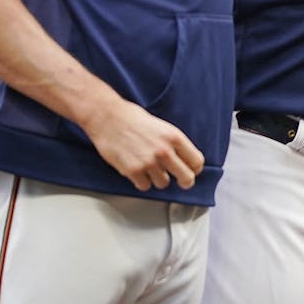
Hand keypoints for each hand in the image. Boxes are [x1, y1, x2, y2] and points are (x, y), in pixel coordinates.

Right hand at [81, 99, 205, 191]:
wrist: (107, 117)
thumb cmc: (132, 119)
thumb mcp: (162, 127)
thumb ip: (173, 144)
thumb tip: (183, 160)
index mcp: (174, 137)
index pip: (196, 161)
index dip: (195, 168)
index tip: (192, 170)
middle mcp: (164, 150)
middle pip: (186, 177)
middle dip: (185, 181)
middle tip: (182, 182)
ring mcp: (148, 162)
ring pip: (163, 183)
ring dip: (158, 179)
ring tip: (150, 168)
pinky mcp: (133, 170)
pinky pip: (145, 186)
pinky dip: (142, 181)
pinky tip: (138, 171)